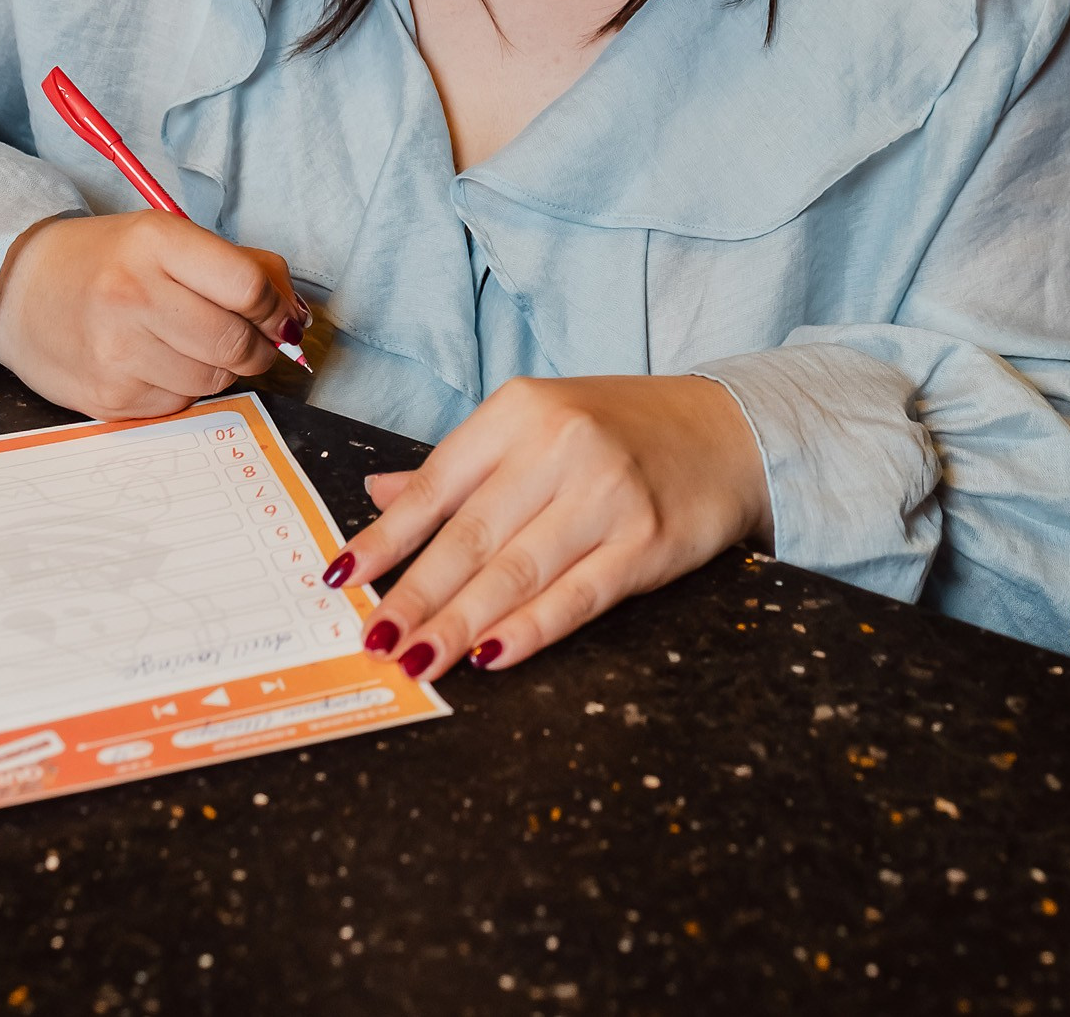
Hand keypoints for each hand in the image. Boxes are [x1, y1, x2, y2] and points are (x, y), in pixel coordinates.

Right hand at [0, 211, 308, 419]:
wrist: (19, 291)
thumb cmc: (106, 261)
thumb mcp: (167, 238)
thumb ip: (238, 267)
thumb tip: (295, 315)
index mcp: (156, 241)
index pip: (247, 286)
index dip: (275, 307)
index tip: (279, 314)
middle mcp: (134, 294)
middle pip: (236, 342)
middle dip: (259, 347)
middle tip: (253, 340)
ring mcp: (118, 352)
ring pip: (214, 379)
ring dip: (219, 368)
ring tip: (191, 344)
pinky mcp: (110, 398)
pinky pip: (179, 403)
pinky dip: (183, 388)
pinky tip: (156, 363)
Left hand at [326, 375, 771, 677]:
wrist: (728, 429)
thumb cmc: (620, 429)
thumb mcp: (537, 423)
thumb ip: (460, 464)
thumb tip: (380, 494)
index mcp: (521, 409)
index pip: (437, 484)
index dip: (385, 538)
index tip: (341, 579)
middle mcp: (560, 445)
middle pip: (470, 536)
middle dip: (413, 596)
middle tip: (372, 641)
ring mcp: (607, 494)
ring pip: (515, 572)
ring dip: (457, 624)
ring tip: (414, 660)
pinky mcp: (647, 541)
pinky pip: (576, 596)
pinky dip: (529, 630)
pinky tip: (490, 656)